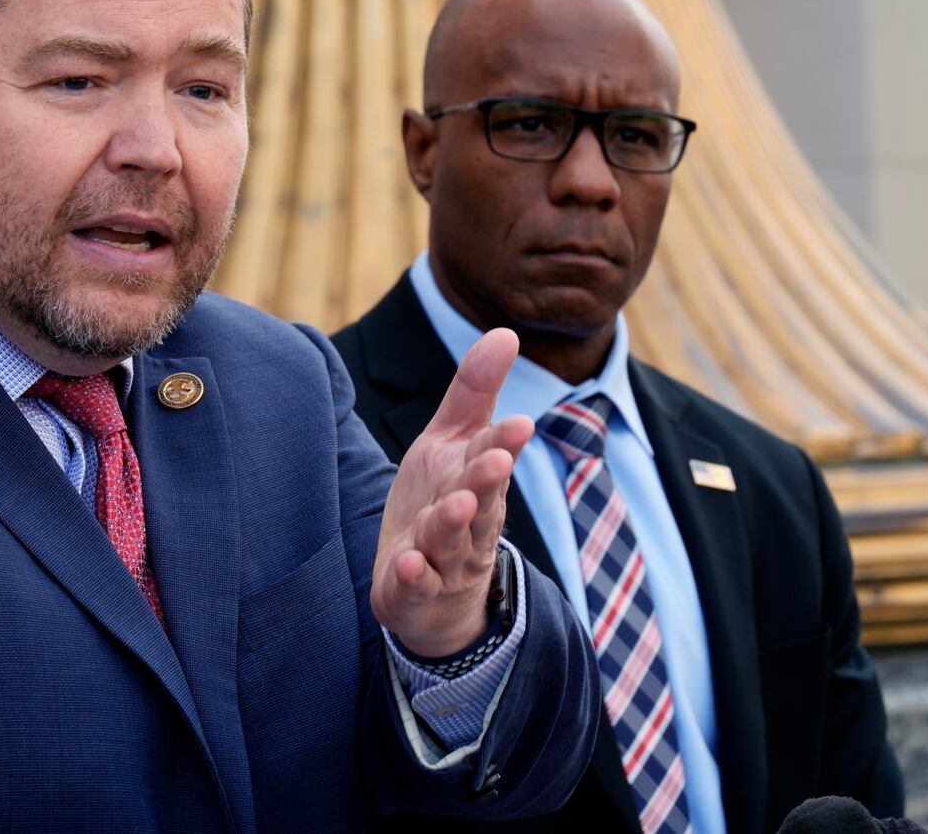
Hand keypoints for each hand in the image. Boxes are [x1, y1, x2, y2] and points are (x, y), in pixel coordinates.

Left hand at [372, 328, 533, 656]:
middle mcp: (469, 521)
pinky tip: (408, 564)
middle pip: (480, 499)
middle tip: (496, 460)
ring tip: (452, 505)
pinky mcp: (415, 592)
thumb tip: (505, 331)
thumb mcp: (451, 442)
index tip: (519, 422)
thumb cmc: (443, 500)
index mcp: (476, 479)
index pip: (492, 455)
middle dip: (487, 480)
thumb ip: (474, 392)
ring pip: (451, 541)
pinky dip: (413, 576)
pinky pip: (417, 586)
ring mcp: (444, 559)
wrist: (432, 594)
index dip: (503, 442)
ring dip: (451, 524)